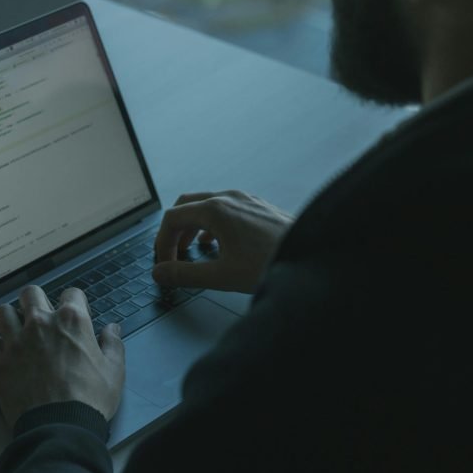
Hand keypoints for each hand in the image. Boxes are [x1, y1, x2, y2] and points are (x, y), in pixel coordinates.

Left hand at [0, 285, 124, 428]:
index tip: (75, 315)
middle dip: (36, 301)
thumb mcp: (114, 370)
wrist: (60, 428)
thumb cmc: (91, 398)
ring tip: (16, 331)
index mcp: (72, 320)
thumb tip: (112, 328)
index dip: (74, 303)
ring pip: (2, 312)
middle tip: (41, 317)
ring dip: (10, 319)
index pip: (71, 293)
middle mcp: (41, 323)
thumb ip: (113, 344)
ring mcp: (16, 341)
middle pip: (31, 293)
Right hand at [153, 190, 293, 294]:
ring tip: (191, 251)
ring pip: (206, 205)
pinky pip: (224, 208)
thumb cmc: (272, 263)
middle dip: (174, 231)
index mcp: (216, 210)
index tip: (164, 264)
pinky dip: (211, 224)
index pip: (172, 218)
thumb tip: (161, 273)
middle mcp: (229, 198)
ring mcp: (244, 199)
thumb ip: (185, 275)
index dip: (162, 243)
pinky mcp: (257, 206)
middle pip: (186, 206)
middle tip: (172, 255)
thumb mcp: (222, 275)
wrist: (311, 255)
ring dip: (192, 227)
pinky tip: (217, 243)